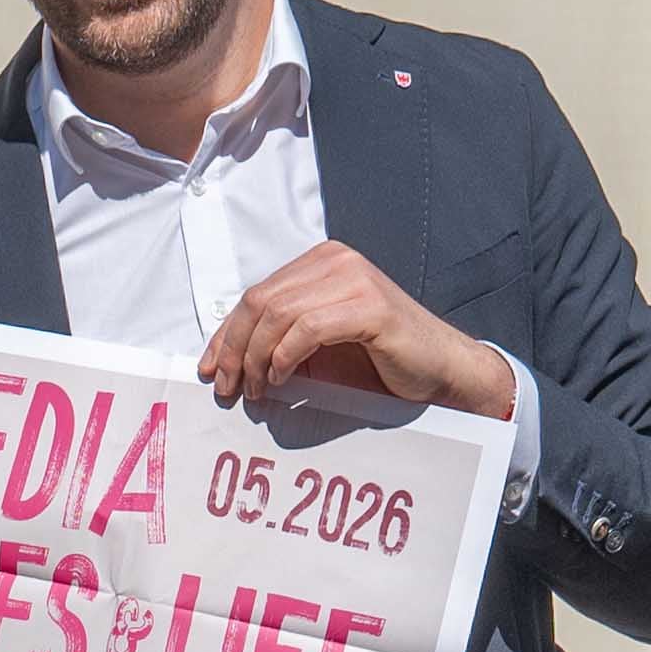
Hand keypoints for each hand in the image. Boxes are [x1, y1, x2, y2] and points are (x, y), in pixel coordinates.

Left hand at [199, 241, 515, 424]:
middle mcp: (336, 260)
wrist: (440, 370)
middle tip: (227, 388)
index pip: (256, 294)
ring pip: (278, 314)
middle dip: (235, 349)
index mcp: (321, 262)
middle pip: (260, 301)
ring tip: (255, 391)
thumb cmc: (380, 361)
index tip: (210, 369)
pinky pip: (308, 329)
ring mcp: (355, 279)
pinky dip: (284, 357)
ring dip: (256, 358)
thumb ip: (280, 339)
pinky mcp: (371, 307)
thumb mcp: (318, 346)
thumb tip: (227, 361)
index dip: (226, 333)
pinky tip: (281, 379)